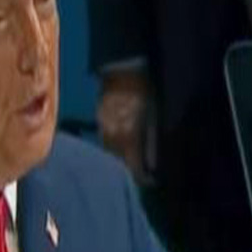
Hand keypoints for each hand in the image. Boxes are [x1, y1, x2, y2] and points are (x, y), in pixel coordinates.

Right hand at [95, 67, 153, 185]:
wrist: (122, 70)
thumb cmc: (144, 92)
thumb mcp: (153, 118)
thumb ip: (151, 144)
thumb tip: (152, 166)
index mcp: (128, 137)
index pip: (133, 167)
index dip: (143, 178)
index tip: (152, 181)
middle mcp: (112, 137)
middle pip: (119, 164)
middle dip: (131, 171)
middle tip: (142, 174)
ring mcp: (103, 129)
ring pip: (110, 154)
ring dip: (121, 160)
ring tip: (132, 163)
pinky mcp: (98, 121)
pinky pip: (105, 141)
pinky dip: (114, 148)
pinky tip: (121, 147)